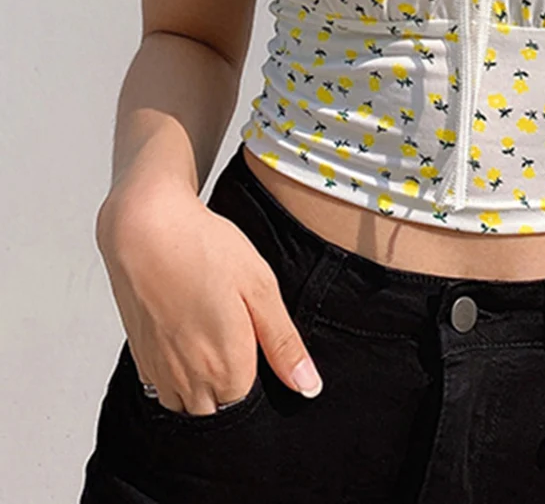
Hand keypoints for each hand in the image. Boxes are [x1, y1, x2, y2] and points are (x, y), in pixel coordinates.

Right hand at [96, 173, 323, 414]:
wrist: (146, 228)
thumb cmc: (205, 250)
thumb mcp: (261, 288)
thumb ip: (283, 344)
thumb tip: (308, 386)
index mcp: (225, 368)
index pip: (249, 407)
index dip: (264, 387)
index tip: (266, 358)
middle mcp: (188, 380)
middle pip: (217, 413)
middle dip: (233, 393)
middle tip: (241, 344)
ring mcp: (160, 371)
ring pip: (187, 406)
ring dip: (205, 390)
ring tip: (217, 343)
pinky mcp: (140, 357)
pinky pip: (163, 388)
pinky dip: (180, 377)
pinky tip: (191, 339)